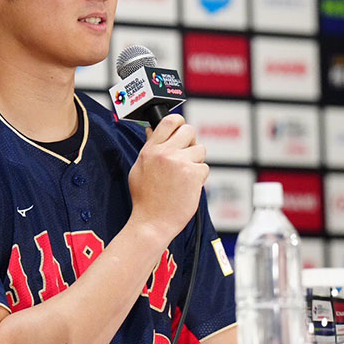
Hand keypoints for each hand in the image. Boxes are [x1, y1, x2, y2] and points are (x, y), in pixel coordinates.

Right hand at [127, 114, 207, 246]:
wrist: (152, 222)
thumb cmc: (145, 199)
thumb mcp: (139, 169)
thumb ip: (149, 148)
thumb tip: (152, 130)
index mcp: (151, 149)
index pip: (170, 121)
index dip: (179, 122)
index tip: (181, 129)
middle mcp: (165, 153)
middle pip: (189, 131)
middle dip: (191, 142)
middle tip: (186, 155)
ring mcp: (180, 163)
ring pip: (200, 150)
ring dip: (196, 161)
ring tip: (184, 177)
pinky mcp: (193, 175)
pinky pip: (205, 168)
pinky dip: (199, 178)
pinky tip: (188, 187)